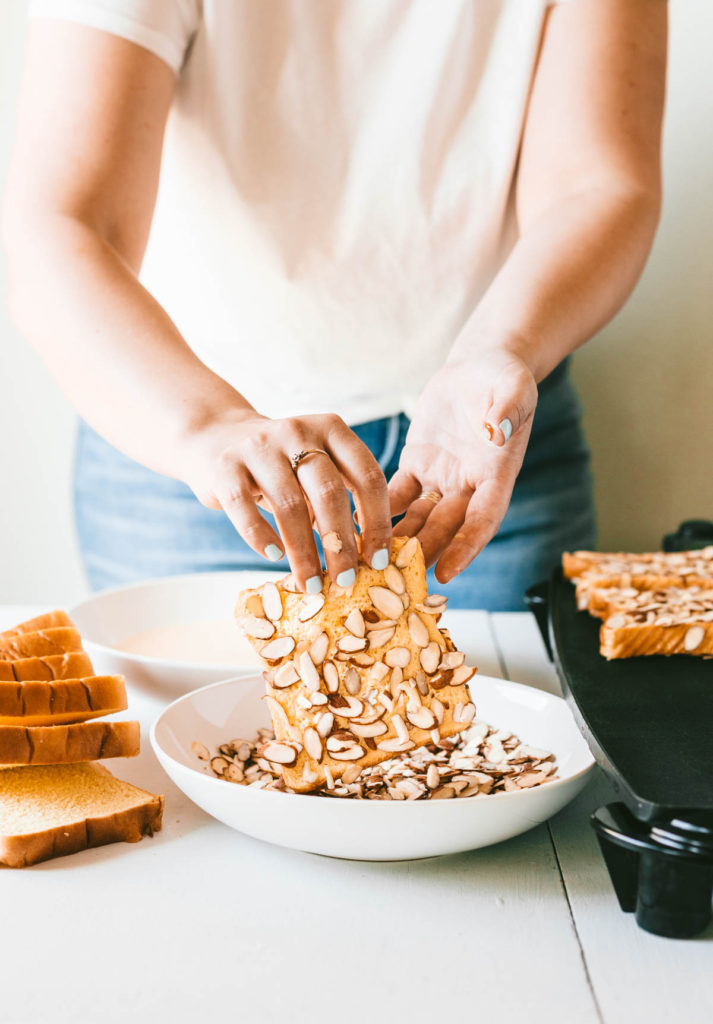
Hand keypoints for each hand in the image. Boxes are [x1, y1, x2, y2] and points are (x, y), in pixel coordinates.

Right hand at [183, 411, 391, 590]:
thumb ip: (341, 498)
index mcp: (331, 429)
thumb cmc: (280, 465)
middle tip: (346, 581)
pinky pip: (245, 508)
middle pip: (329, 492)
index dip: (377, 522)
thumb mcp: (315, 468)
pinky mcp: (225, 467)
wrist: (216, 438)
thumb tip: (369, 555)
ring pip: (289, 505)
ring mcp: (259, 447)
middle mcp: (298, 431)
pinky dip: (261, 537)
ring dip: (304, 552)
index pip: (367, 476)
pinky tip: (274, 557)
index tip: (379, 560)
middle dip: (340, 543)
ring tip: (310, 583)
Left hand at [388, 344, 537, 582]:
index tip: (446, 573)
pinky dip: (381, 510)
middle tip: (393, 576)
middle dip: (422, 553)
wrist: (481, 367)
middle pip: (447, 528)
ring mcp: (442, 478)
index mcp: (497, 474)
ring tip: (370, 560)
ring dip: (399, 539)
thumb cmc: (504, 377)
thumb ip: (508, 409)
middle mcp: (469, 485)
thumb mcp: (514, 387)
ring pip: (420, 518)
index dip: (466, 548)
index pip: (483, 520)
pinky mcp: (418, 465)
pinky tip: (355, 523)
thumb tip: (498, 429)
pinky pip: (399, 494)